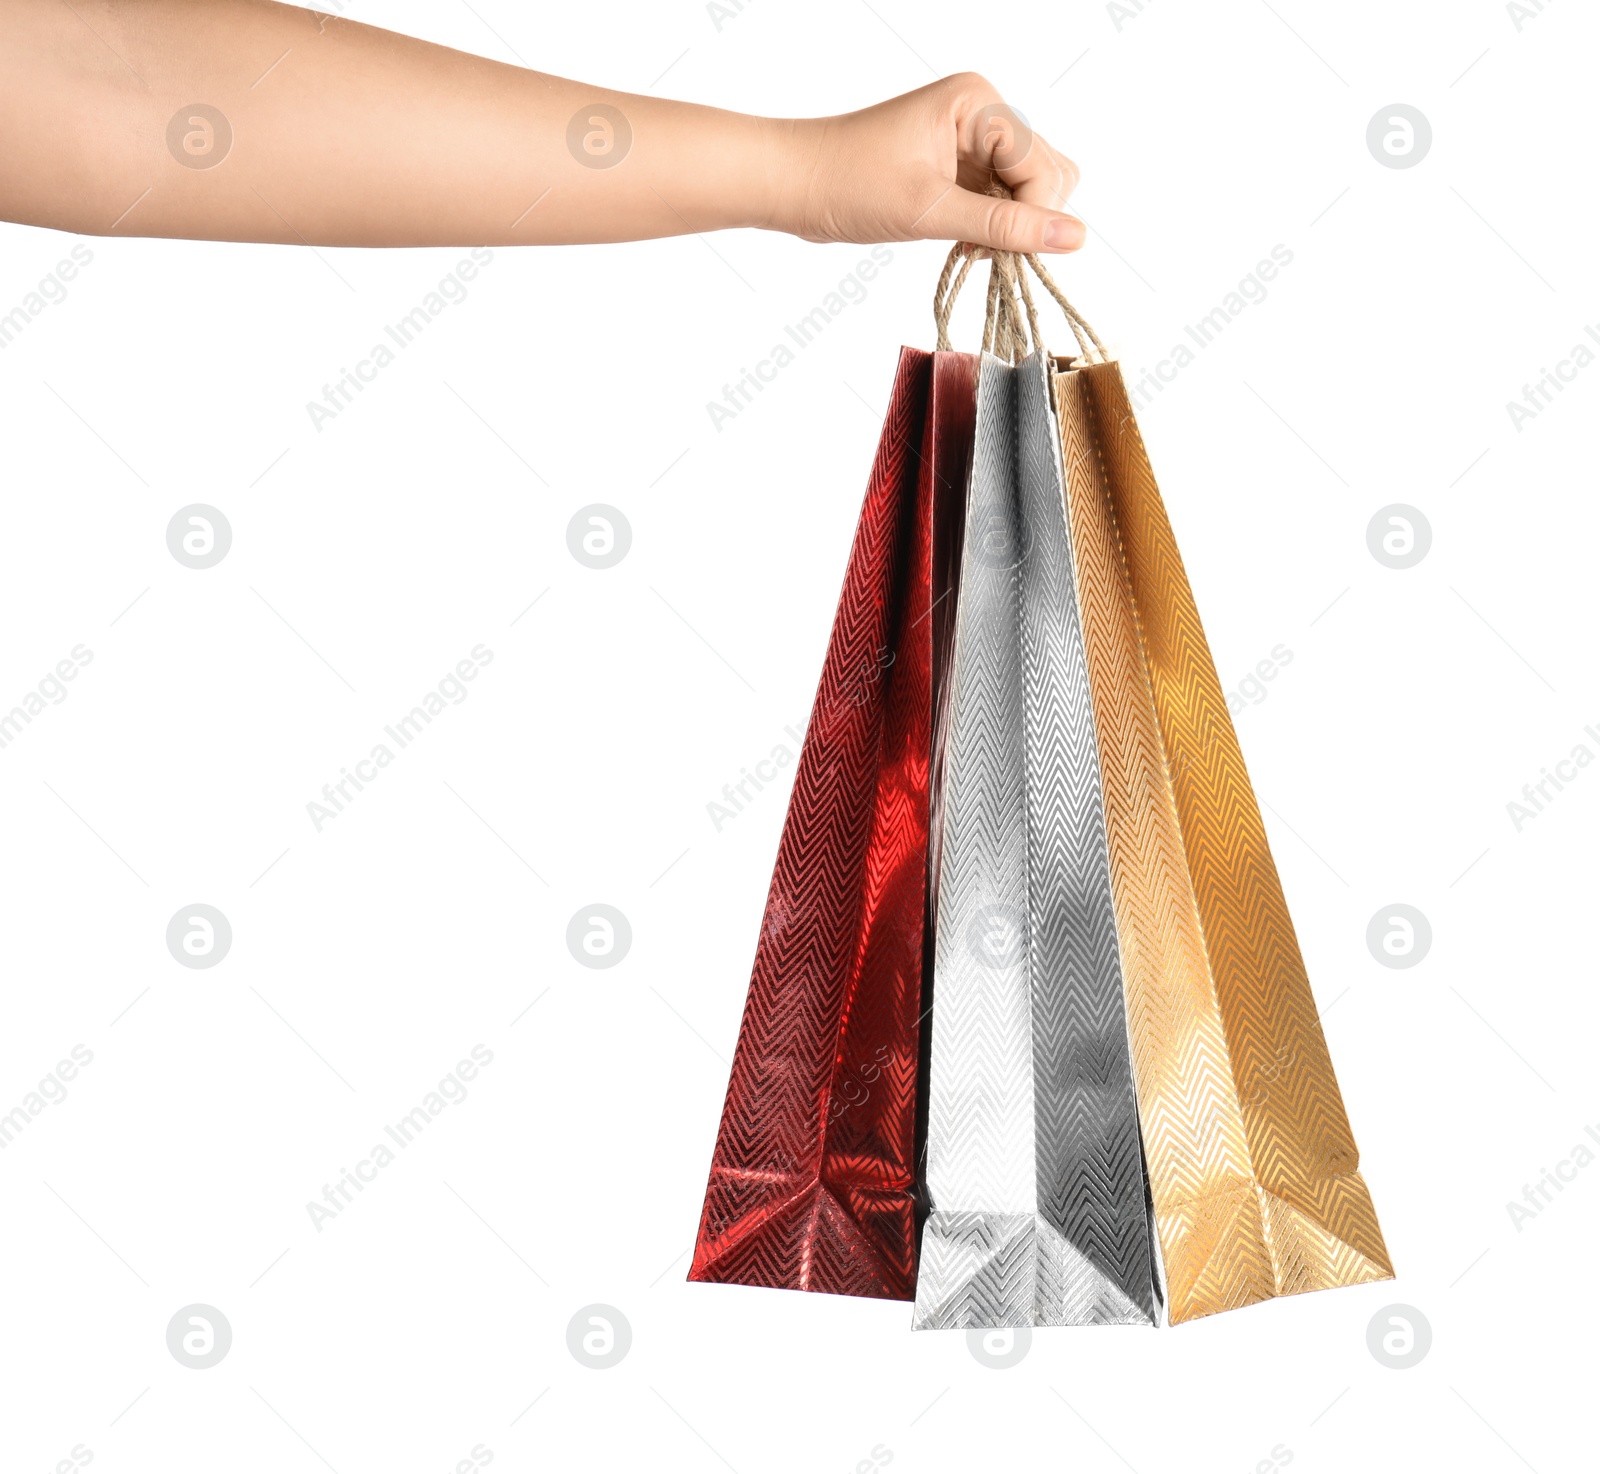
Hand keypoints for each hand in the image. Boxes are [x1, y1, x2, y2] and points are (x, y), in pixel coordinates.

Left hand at [769, 74, 1085, 254]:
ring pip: (1025, 191)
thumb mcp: (931, 212)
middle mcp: (981, 113)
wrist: (794, 185)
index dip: (1034, 215)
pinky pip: (999, 201)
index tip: (1010, 256)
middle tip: (985, 252)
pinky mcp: (958, 167)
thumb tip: (1075, 238)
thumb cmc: (849, 184)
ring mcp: (971, 140)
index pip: (1041, 164)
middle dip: (1025, 219)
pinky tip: (964, 245)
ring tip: (970, 249)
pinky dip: (990, 229)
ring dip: (1008, 228)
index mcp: (978, 102)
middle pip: (1044, 173)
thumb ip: (1004, 228)